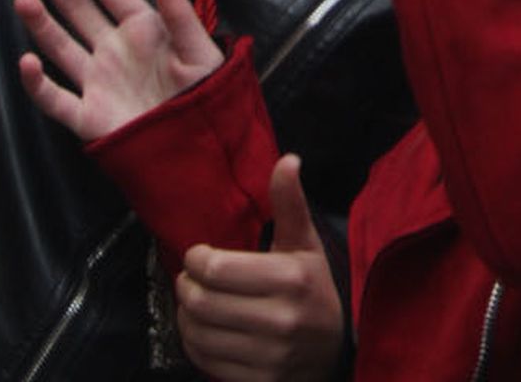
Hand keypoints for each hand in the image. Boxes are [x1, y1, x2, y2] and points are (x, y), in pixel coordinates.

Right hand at [14, 0, 220, 141]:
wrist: (202, 147)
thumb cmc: (206, 94)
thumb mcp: (199, 50)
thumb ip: (180, 13)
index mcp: (142, 27)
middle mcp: (113, 48)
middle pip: (77, 7)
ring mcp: (98, 81)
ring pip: (61, 46)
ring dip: (41, 23)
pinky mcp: (89, 116)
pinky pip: (57, 99)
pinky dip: (38, 83)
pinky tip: (26, 61)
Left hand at [177, 158, 342, 381]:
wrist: (336, 349)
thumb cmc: (314, 288)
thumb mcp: (305, 244)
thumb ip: (290, 203)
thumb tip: (287, 159)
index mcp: (291, 278)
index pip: (217, 269)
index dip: (196, 258)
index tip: (198, 254)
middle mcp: (280, 320)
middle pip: (202, 302)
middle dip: (185, 285)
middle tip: (189, 277)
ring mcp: (269, 356)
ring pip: (199, 334)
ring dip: (184, 315)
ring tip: (193, 301)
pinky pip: (205, 362)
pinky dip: (193, 343)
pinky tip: (201, 328)